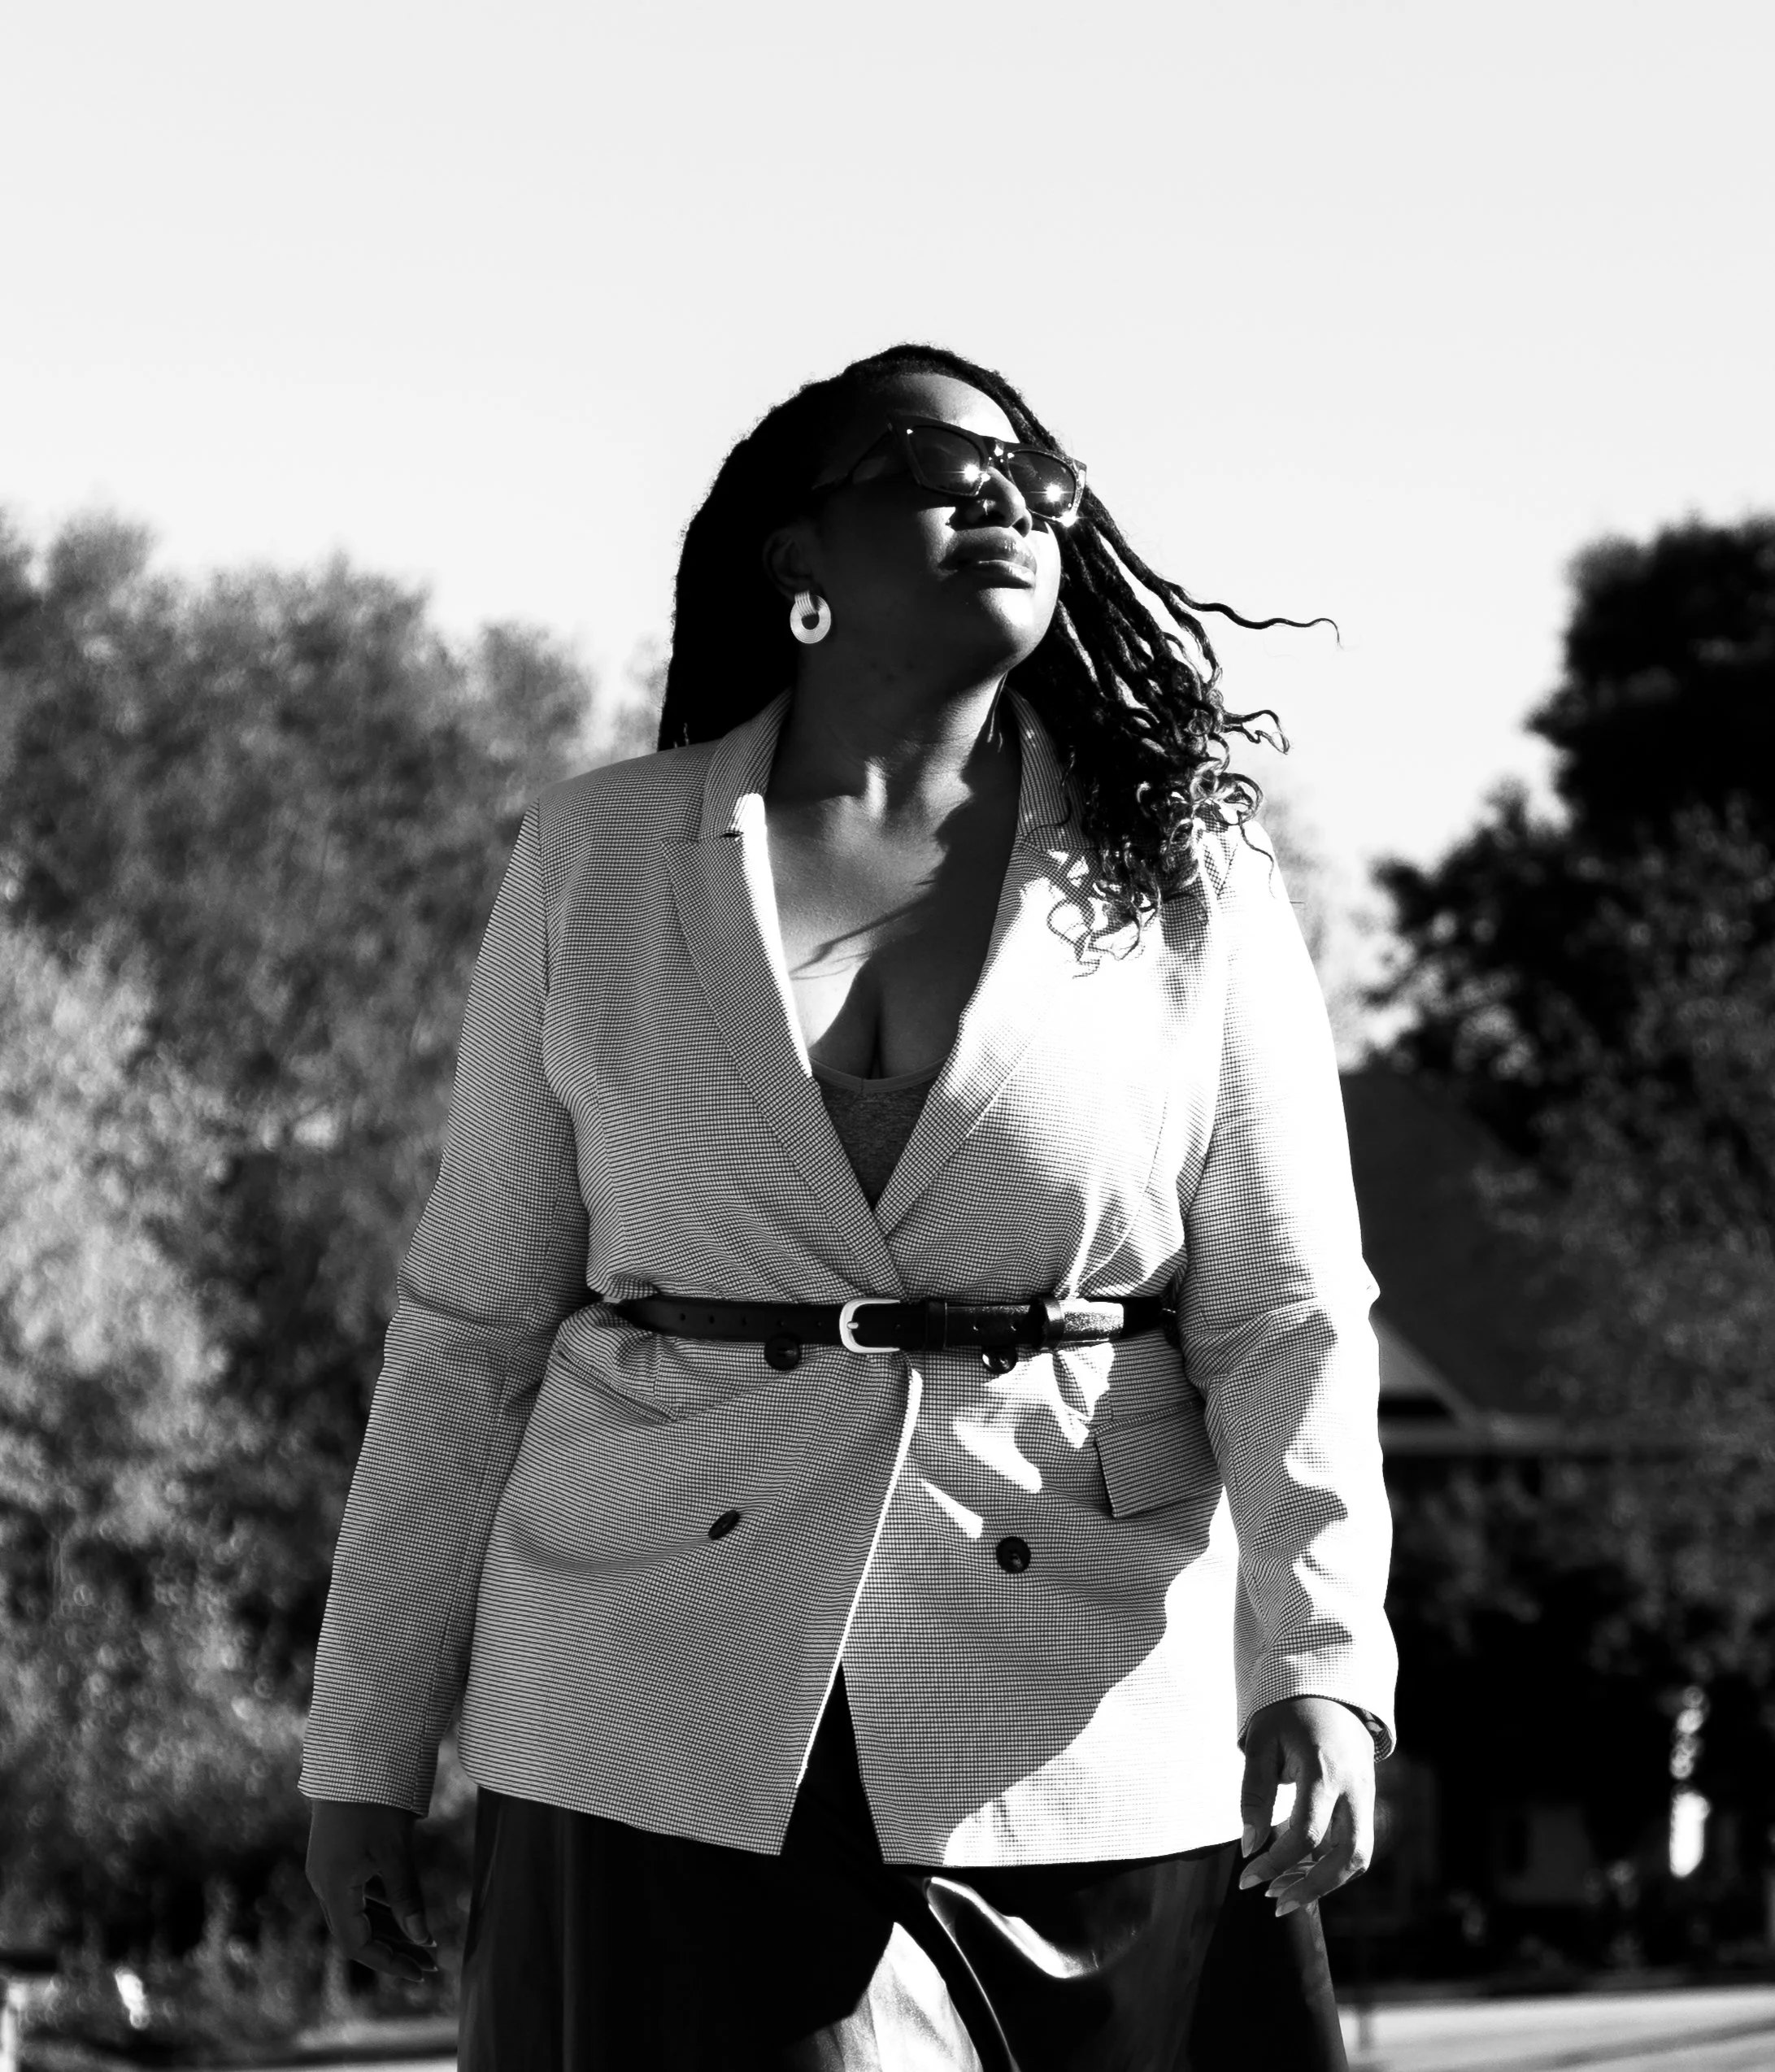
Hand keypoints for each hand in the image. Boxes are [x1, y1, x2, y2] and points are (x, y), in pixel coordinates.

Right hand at [306, 1799, 438, 1980]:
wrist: (352, 1753)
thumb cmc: (374, 1799)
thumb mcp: (395, 1849)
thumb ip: (407, 1896)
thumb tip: (423, 1938)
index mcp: (332, 1887)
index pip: (357, 1944)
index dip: (389, 1962)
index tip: (420, 1972)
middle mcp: (323, 1882)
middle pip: (355, 1932)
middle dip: (392, 1950)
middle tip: (429, 1964)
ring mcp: (327, 1868)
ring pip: (357, 1912)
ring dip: (388, 1928)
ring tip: (423, 1942)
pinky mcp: (335, 1854)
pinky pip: (357, 1892)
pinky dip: (381, 1904)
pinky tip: (403, 1908)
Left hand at [1237, 1696, 1374, 1917]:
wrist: (1329, 1687)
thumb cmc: (1288, 1713)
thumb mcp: (1261, 1742)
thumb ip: (1255, 1794)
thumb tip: (1250, 1846)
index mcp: (1324, 1770)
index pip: (1305, 1834)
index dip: (1275, 1863)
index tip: (1246, 1879)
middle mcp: (1354, 1787)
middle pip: (1348, 1856)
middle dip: (1312, 1888)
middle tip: (1274, 1903)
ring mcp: (1367, 1795)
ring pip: (1360, 1856)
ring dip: (1326, 1883)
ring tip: (1285, 1893)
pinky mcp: (1367, 1801)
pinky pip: (1358, 1844)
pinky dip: (1332, 1864)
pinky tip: (1300, 1871)